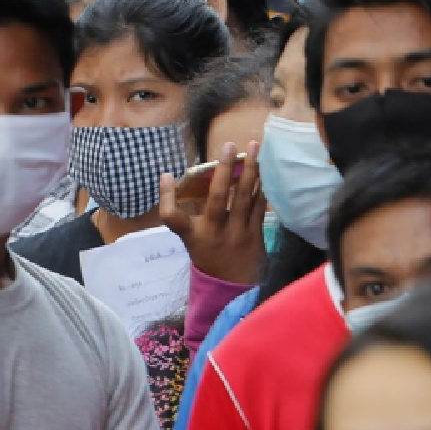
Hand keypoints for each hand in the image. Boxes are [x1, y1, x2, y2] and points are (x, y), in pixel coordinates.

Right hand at [159, 140, 264, 284]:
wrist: (232, 285)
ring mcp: (238, 233)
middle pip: (219, 197)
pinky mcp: (256, 234)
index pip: (173, 218)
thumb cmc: (207, 255)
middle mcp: (215, 232)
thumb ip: (185, 212)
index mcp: (193, 234)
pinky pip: (259, 205)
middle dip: (224, 169)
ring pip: (245, 197)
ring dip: (251, 170)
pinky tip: (264, 170)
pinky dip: (261, 187)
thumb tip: (175, 179)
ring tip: (254, 147)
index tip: (166, 174)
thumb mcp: (190, 237)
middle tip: (229, 144)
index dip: (166, 197)